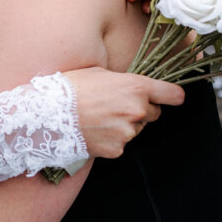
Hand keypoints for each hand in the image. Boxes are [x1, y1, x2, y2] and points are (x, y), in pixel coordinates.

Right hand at [65, 67, 183, 158]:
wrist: (49, 113)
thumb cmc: (71, 87)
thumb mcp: (100, 72)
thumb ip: (124, 81)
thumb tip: (132, 86)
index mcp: (136, 87)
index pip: (172, 94)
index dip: (173, 95)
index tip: (173, 96)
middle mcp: (137, 110)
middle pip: (153, 113)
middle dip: (140, 110)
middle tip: (116, 104)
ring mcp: (127, 132)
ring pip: (135, 129)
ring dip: (124, 124)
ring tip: (100, 117)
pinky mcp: (116, 149)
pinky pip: (121, 143)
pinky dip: (111, 138)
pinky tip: (95, 130)